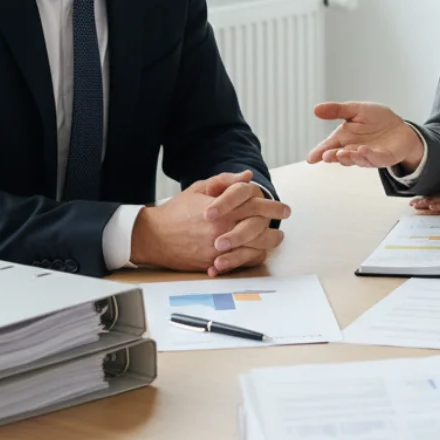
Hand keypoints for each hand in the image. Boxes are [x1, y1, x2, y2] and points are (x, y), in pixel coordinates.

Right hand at [130, 170, 289, 275]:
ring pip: (254, 248)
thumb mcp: (199, 189)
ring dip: (268, 243)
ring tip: (276, 238)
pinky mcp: (212, 263)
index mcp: (221, 210)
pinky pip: (240, 263)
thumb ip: (224, 181)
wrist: (153, 236)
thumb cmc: (176, 211)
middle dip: (276, 225)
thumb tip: (248, 176)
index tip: (285, 208)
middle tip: (285, 223)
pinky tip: (258, 251)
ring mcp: (217, 249)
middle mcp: (222, 230)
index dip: (274, 207)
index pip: (255, 206)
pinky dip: (251, 257)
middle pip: (259, 228)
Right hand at [307, 101, 424, 170]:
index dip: (319, 153)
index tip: (310, 158)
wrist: (400, 126)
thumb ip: (337, 110)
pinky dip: (368, 155)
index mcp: (344, 139)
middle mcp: (354, 149)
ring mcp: (368, 155)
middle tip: (326, 155)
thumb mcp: (356, 110)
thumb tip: (316, 109)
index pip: (329, 146)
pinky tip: (362, 149)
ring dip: (350, 157)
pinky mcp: (384, 158)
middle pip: (341, 156)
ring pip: (357, 159)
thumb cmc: (376, 119)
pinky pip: (375, 158)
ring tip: (343, 152)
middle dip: (333, 156)